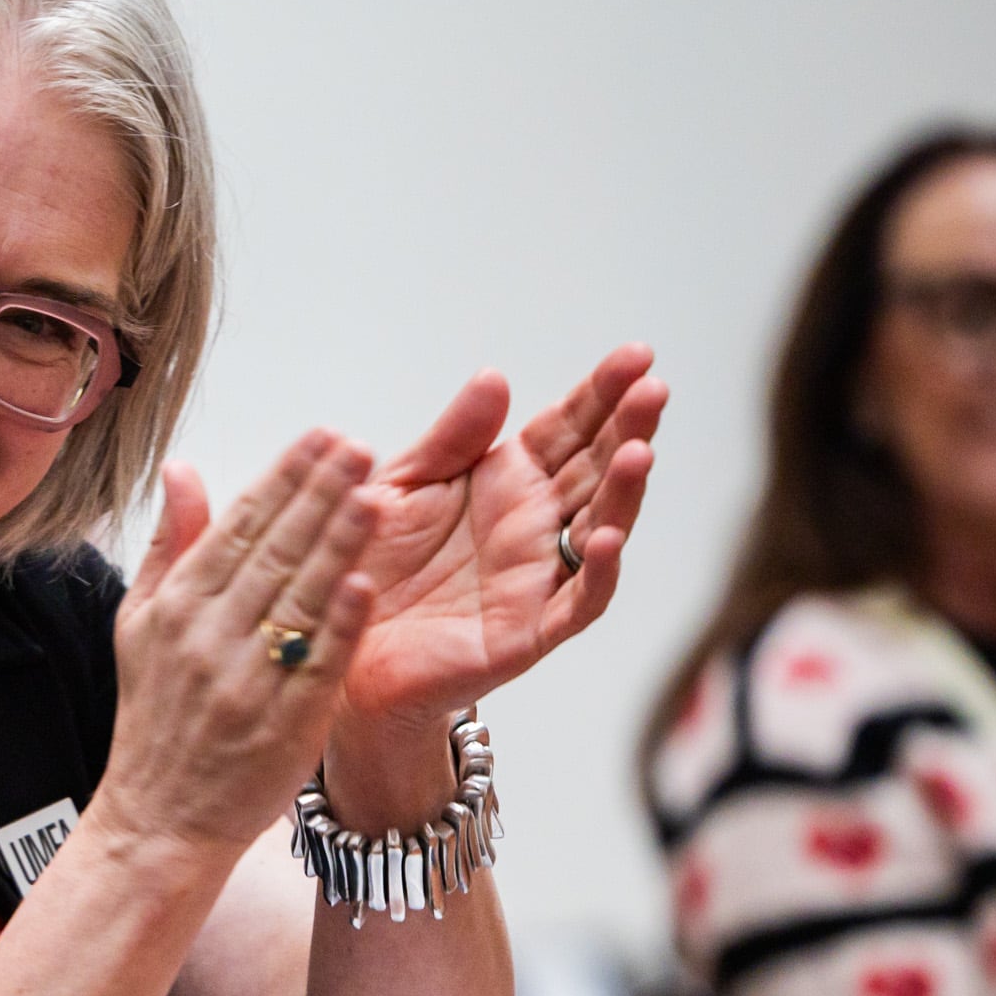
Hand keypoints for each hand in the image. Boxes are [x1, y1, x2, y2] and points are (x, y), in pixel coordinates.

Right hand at [100, 432, 383, 857]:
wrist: (159, 820)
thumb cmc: (156, 721)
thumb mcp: (139, 626)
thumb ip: (170, 546)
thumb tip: (182, 469)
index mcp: (176, 607)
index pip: (237, 525)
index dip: (283, 477)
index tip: (320, 437)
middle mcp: (207, 638)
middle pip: (273, 551)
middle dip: (319, 494)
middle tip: (359, 447)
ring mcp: (245, 681)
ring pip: (299, 598)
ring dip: (339, 542)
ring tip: (377, 492)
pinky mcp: (282, 724)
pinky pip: (318, 664)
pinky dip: (342, 622)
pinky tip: (367, 580)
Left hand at [341, 346, 663, 721]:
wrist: (341, 641)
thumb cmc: (371, 559)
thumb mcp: (403, 486)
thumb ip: (451, 438)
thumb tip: (495, 376)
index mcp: (506, 480)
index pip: (568, 427)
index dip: (601, 393)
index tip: (636, 354)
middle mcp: (534, 524)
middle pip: (595, 469)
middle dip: (628, 429)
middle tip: (654, 387)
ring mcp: (538, 577)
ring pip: (600, 529)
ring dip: (624, 493)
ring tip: (639, 451)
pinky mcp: (527, 632)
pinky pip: (576, 602)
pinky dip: (597, 572)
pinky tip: (607, 538)